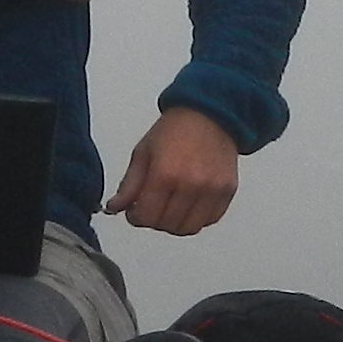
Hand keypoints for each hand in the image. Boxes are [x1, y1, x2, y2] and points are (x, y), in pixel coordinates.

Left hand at [108, 105, 240, 235]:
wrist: (211, 113)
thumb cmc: (175, 129)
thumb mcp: (143, 153)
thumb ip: (129, 185)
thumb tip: (114, 208)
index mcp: (165, 174)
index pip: (147, 217)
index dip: (136, 218)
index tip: (135, 212)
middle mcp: (190, 184)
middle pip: (166, 225)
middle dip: (154, 221)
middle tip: (152, 207)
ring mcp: (212, 189)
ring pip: (189, 228)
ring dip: (175, 224)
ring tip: (170, 208)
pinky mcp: (227, 191)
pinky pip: (209, 220)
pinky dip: (196, 218)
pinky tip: (189, 204)